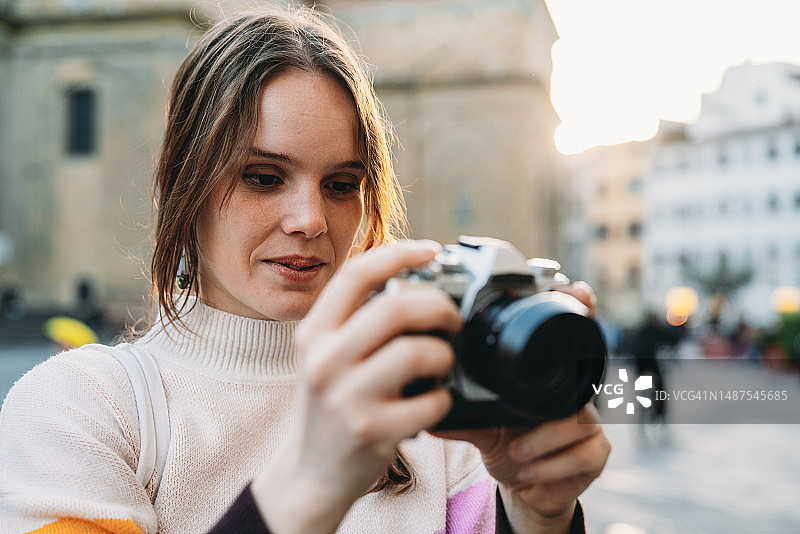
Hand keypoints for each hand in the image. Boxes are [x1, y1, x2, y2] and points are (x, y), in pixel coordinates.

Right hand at [252, 241, 461, 533]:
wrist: (310, 474)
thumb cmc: (329, 408)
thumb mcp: (326, 357)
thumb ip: (356, 322)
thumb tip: (414, 283)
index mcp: (314, 333)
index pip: (356, 274)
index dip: (399, 254)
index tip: (431, 250)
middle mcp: (324, 360)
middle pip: (395, 308)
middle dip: (438, 306)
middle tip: (452, 319)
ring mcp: (346, 397)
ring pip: (416, 353)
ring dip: (443, 355)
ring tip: (441, 364)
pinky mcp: (371, 431)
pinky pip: (430, 402)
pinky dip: (444, 399)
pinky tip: (434, 402)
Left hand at [434, 282, 610, 533]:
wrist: (528, 488)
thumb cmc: (509, 444)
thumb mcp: (482, 426)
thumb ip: (463, 416)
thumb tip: (431, 407)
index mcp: (546, 380)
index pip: (567, 342)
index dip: (580, 313)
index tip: (581, 292)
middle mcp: (572, 396)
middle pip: (577, 383)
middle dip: (563, 392)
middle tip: (524, 416)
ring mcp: (589, 423)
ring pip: (579, 422)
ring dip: (542, 440)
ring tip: (516, 451)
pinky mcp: (597, 454)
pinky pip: (585, 453)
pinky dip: (552, 465)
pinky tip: (529, 470)